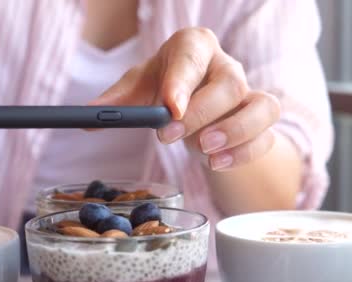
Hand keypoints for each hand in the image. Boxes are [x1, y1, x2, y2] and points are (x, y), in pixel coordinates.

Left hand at [91, 27, 280, 170]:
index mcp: (194, 47)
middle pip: (230, 82)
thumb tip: (85, 117)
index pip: (192, 54)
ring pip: (261, 107)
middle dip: (201, 113)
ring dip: (235, 133)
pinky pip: (266, 136)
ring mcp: (249, 93)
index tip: (168, 106)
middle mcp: (227, 66)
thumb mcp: (139, 89)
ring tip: (204, 152)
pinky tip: (217, 164)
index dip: (182, 80)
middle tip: (169, 137)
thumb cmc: (166, 88)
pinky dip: (245, 153)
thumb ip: (116, 102)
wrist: (196, 103)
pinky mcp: (260, 122)